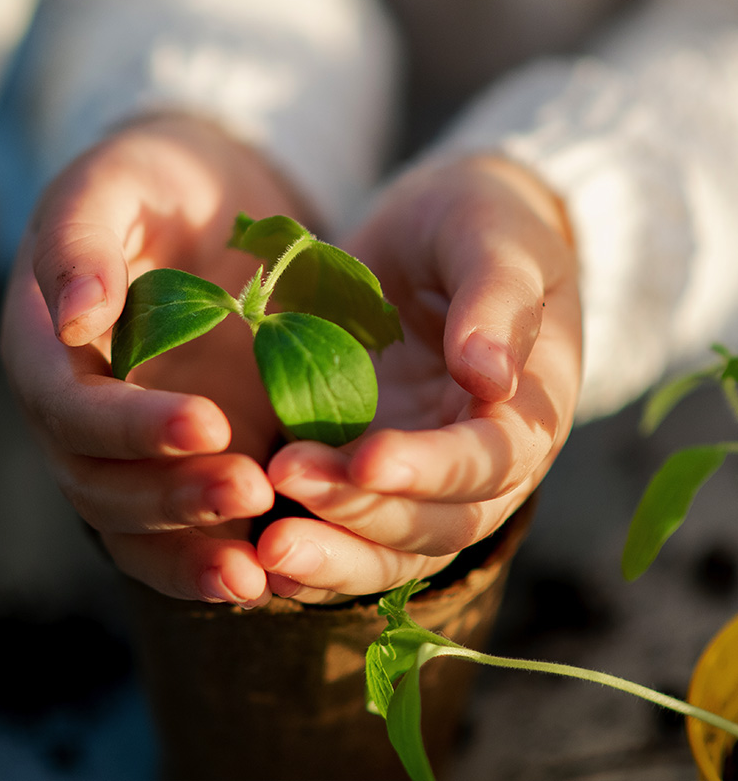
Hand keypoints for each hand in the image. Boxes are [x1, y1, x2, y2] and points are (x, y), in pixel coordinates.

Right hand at [0, 114, 310, 606]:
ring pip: (136, 526)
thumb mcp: (112, 186)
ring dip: (192, 551)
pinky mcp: (182, 460)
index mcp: (48, 349)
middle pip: (99, 484)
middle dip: (171, 497)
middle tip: (250, 489)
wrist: (205, 203)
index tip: (206, 424)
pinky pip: (182, 531)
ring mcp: (132, 444)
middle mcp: (80, 411)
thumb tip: (72, 317)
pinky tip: (266, 576)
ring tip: (258, 571)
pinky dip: (213, 559)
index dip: (129, 427)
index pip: (70, 408)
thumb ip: (83, 244)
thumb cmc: (150, 183)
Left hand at [256, 155, 581, 602]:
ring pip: (389, 548)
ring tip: (264, 548)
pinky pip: (346, 529)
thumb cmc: (482, 225)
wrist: (438, 232)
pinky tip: (254, 555)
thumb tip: (490, 377)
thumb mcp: (499, 240)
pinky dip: (311, 551)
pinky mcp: (365, 464)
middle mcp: (478, 462)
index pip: (490, 462)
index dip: (432, 469)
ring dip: (331, 554)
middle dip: (364, 516)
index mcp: (527, 411)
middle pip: (436, 524)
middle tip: (286, 480)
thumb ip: (500, 302)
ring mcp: (418, 470)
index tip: (368, 458)